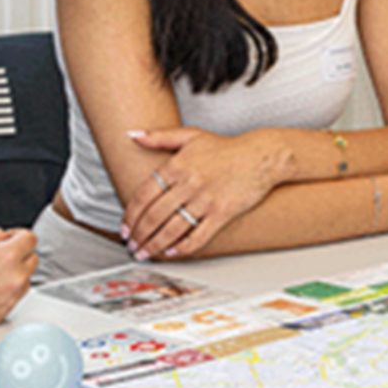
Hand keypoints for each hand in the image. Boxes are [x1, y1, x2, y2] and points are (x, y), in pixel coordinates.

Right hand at [0, 227, 35, 336]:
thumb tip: (6, 236)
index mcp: (7, 256)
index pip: (31, 239)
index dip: (18, 237)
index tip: (12, 239)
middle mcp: (14, 279)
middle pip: (32, 260)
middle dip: (18, 256)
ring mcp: (10, 298)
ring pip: (25, 281)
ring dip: (14, 275)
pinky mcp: (3, 314)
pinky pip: (14, 298)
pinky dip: (5, 292)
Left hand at [121, 127, 285, 260]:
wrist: (261, 156)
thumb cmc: (227, 148)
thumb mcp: (191, 135)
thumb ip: (159, 136)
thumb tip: (133, 135)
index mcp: (177, 166)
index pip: (143, 196)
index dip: (130, 216)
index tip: (125, 227)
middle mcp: (189, 184)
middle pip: (154, 216)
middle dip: (139, 235)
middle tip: (132, 245)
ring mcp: (205, 200)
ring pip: (172, 229)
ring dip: (154, 244)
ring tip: (146, 252)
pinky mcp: (222, 213)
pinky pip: (198, 236)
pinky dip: (182, 247)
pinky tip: (172, 251)